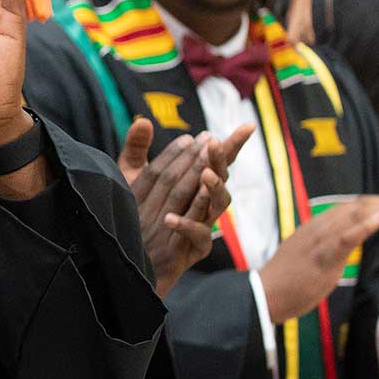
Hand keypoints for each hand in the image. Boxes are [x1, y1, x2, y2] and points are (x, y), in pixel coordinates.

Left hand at [117, 119, 244, 295]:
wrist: (131, 258)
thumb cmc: (135, 215)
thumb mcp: (132, 179)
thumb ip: (138, 150)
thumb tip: (143, 120)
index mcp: (195, 184)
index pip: (215, 160)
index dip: (230, 144)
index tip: (247, 126)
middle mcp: (203, 203)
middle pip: (220, 178)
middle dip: (219, 159)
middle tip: (214, 142)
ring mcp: (202, 225)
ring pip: (217, 206)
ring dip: (213, 189)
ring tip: (205, 174)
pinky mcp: (194, 249)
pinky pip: (198, 237)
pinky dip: (185, 225)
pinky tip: (170, 217)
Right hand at [260, 195, 378, 320]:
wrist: (265, 294)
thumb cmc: (285, 282)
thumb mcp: (305, 257)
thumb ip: (320, 248)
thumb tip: (335, 248)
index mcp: (314, 228)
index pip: (347, 209)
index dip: (371, 205)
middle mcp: (318, 227)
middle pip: (355, 207)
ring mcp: (320, 239)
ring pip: (355, 216)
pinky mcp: (322, 255)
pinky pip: (346, 237)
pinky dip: (365, 226)